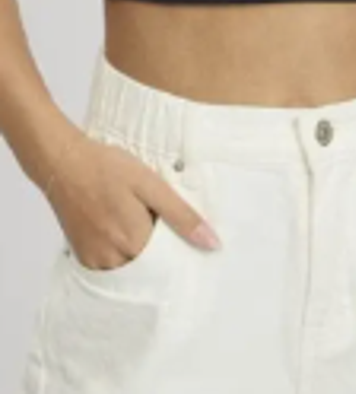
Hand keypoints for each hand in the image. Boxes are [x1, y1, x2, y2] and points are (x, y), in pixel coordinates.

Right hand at [43, 128, 220, 269]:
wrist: (64, 163)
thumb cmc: (108, 168)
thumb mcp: (151, 184)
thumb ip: (181, 215)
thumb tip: (212, 243)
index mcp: (135, 243)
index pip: (171, 264)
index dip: (181, 252)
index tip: (187, 241)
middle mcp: (113, 260)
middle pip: (150, 271)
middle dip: (161, 255)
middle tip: (160, 225)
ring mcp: (95, 262)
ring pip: (131, 270)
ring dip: (140, 253)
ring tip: (139, 223)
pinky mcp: (83, 258)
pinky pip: (111, 267)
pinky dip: (122, 254)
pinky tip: (122, 229)